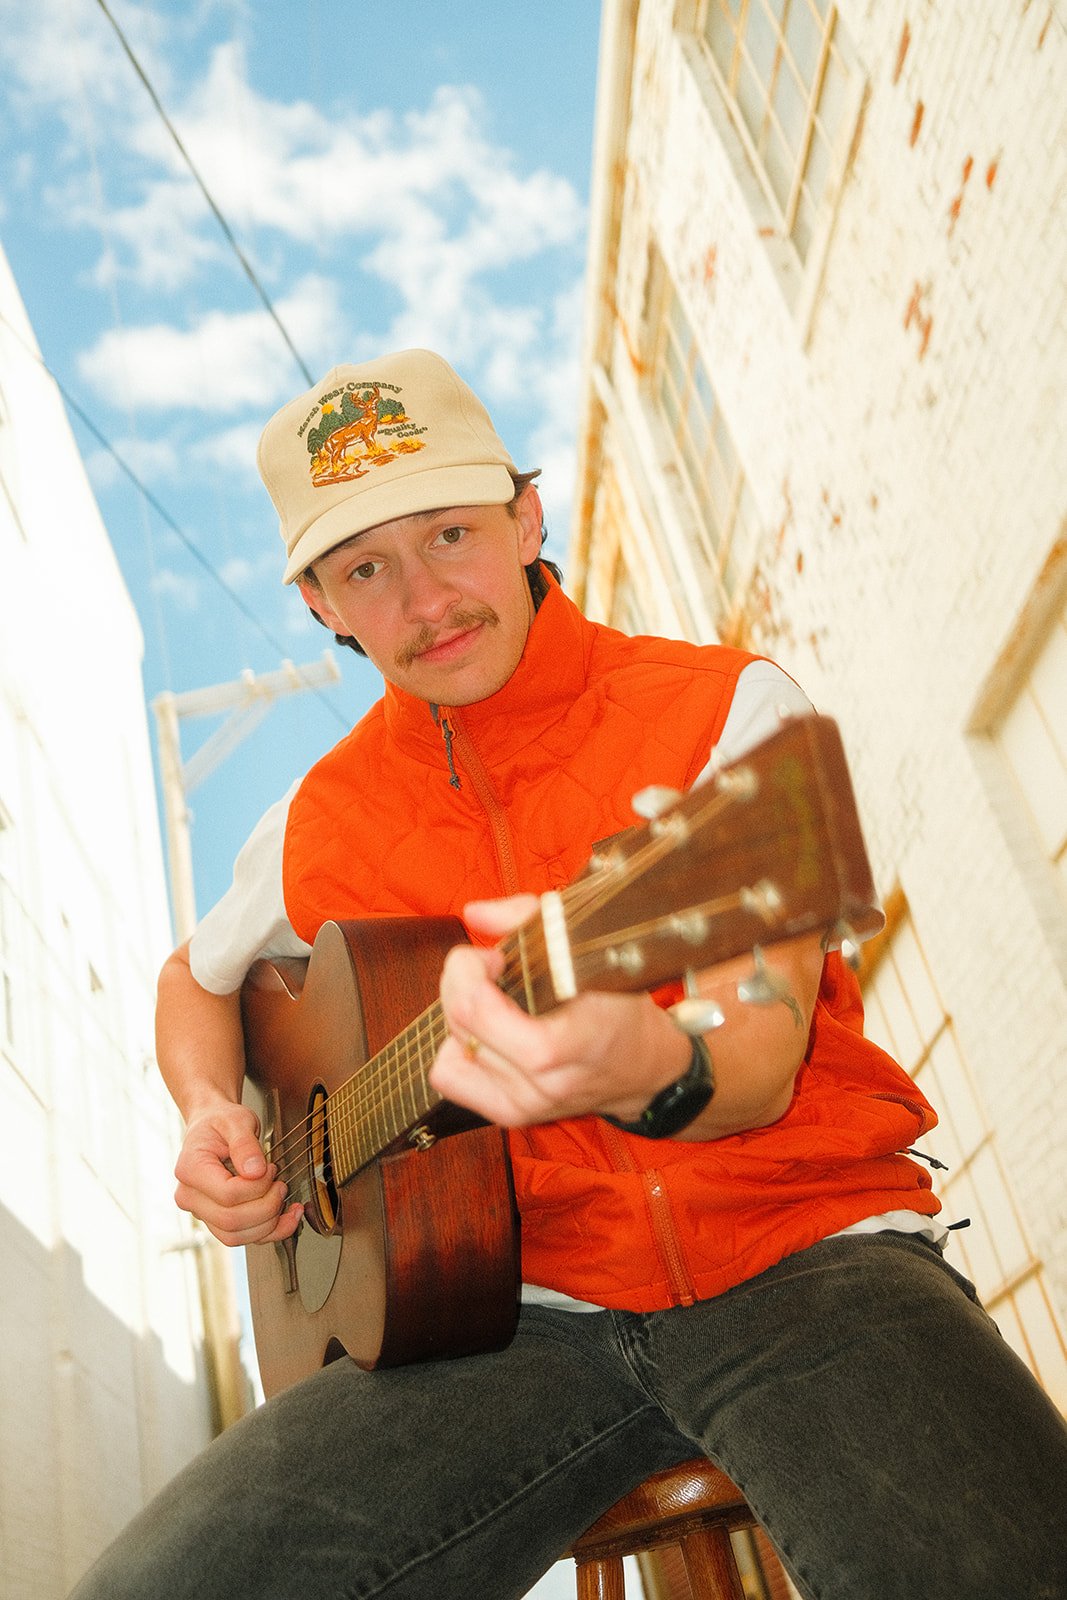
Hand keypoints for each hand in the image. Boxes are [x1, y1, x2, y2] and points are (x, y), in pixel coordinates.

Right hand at [173, 1099, 302, 1246]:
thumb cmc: (221, 1122)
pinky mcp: (216, 1220)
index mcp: (190, 1170)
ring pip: (235, 1236)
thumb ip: (245, 1143)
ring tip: (283, 1196)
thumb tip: (256, 1171)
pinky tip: (288, 1218)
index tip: (271, 1168)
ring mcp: (202, 1212)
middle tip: (280, 1183)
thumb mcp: (236, 1120)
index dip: (258, 1186)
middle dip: (267, 1206)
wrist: (212, 1126)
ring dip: (269, 1223)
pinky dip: (269, 1233)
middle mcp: (190, 1197)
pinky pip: (241, 1238)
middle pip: (231, 1220)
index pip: (228, 1194)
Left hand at [433, 896, 690, 1127]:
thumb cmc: (621, 1007)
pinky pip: (450, 1078)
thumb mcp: (590, 951)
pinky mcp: (511, 1115)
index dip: (469, 969)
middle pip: (459, 1023)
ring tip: (492, 1000)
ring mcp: (524, 1104)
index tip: (495, 955)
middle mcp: (540, 1082)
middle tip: (491, 968)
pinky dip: (459, 1048)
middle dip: (461, 981)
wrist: (643, 1068)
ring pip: (450, 1049)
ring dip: (461, 1015)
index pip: (476, 1009)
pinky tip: (486, 1033)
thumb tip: (474, 913)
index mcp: (561, 1045)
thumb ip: (528, 919)